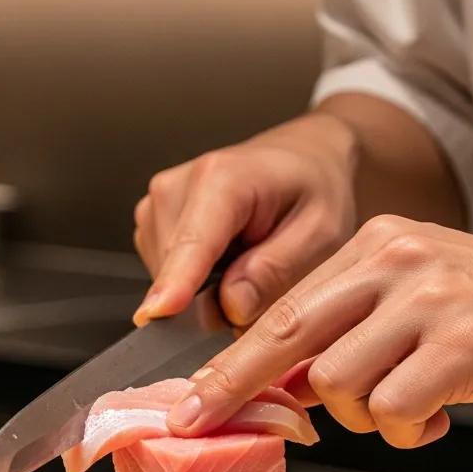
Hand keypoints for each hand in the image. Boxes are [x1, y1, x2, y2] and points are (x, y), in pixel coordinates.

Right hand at [133, 112, 357, 327]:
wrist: (301, 159)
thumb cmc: (315, 189)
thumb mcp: (322, 233)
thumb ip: (277, 271)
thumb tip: (231, 307)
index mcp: (222, 179)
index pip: (192, 243)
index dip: (176, 282)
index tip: (157, 313)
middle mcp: (176, 187)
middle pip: (177, 272)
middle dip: (213, 296)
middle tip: (260, 274)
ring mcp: (156, 204)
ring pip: (167, 279)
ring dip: (204, 287)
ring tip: (244, 257)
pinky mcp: (150, 221)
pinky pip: (165, 274)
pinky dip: (195, 279)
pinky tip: (225, 256)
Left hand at [166, 216, 472, 447]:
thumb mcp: (409, 305)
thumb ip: (344, 332)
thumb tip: (275, 385)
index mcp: (376, 244)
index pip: (284, 308)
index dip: (232, 360)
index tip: (192, 398)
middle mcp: (400, 259)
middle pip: (287, 334)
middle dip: (236, 387)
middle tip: (198, 421)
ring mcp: (433, 298)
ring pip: (338, 382)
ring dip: (363, 415)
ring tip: (406, 405)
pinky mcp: (466, 343)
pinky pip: (394, 408)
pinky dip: (407, 430)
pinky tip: (436, 416)